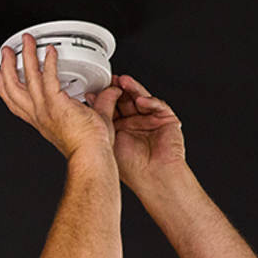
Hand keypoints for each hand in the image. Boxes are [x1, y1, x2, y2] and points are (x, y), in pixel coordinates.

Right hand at [0, 33, 123, 160]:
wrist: (91, 155)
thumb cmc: (90, 146)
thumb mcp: (94, 120)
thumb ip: (102, 102)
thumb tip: (110, 92)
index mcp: (42, 120)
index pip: (16, 102)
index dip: (4, 88)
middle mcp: (39, 114)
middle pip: (12, 89)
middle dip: (6, 68)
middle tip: (6, 53)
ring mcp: (45, 109)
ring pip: (26, 79)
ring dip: (25, 57)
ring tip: (26, 42)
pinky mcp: (56, 104)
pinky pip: (48, 78)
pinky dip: (48, 62)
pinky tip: (50, 51)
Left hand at [86, 73, 187, 191]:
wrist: (152, 178)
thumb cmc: (131, 166)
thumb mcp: (110, 137)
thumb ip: (102, 117)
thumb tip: (90, 99)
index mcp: (121, 127)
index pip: (113, 106)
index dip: (106, 97)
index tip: (97, 88)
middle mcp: (136, 122)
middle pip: (127, 100)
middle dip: (119, 89)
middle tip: (112, 80)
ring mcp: (152, 120)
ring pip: (142, 99)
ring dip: (133, 89)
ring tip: (124, 82)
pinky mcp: (167, 120)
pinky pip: (158, 106)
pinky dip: (150, 102)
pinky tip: (141, 101)